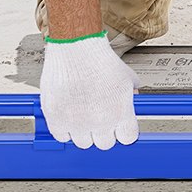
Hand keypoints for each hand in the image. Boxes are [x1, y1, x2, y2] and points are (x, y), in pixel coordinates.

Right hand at [39, 33, 139, 148]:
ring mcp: (78, 123)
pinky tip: (67, 116)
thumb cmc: (98, 58)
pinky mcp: (56, 119)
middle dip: (103, 132)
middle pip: (105, 143)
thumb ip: (133, 93)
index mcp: (121, 114)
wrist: (75, 47)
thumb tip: (135, 99)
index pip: (128, 138)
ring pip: (83, 142)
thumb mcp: (126, 76)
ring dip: (83, 132)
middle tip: (98, 117)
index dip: (123, 131)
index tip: (118, 126)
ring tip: (81, 114)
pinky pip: (62, 136)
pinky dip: (64, 129)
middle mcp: (101, 123)